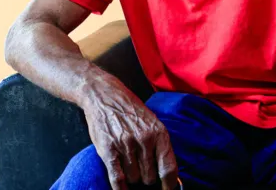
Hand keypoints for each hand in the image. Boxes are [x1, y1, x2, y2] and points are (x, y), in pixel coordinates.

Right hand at [80, 73, 178, 189]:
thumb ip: (161, 145)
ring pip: (134, 179)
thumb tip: (168, 173)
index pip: (169, 168)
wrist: (105, 96)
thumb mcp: (152, 123)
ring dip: (133, 178)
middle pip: (150, 177)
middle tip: (143, 171)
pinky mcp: (108, 149)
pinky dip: (120, 188)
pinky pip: (117, 178)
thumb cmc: (131, 111)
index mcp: (159, 133)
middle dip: (147, 178)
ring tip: (130, 165)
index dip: (169, 185)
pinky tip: (122, 189)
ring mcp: (126, 145)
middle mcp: (145, 139)